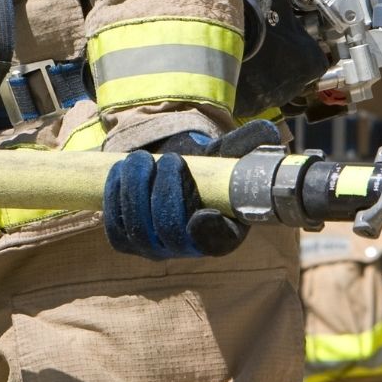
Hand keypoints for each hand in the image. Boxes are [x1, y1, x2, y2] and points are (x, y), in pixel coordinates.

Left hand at [102, 120, 279, 259]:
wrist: (174, 171)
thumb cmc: (207, 168)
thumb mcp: (230, 156)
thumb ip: (249, 145)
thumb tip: (267, 132)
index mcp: (223, 234)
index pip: (216, 242)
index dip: (208, 232)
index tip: (202, 212)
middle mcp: (188, 248)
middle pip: (171, 232)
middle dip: (166, 194)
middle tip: (168, 160)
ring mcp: (156, 248)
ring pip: (140, 230)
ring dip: (135, 191)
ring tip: (139, 160)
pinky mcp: (128, 242)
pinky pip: (116, 229)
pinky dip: (114, 199)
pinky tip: (120, 172)